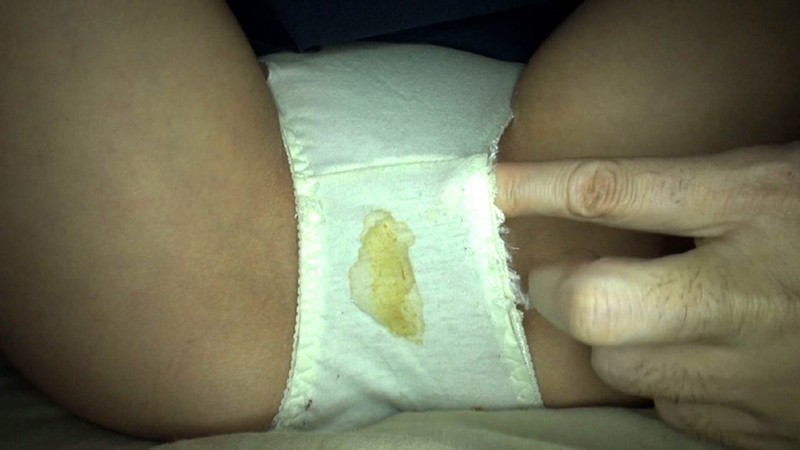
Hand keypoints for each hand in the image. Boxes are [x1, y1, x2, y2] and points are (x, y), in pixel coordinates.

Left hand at [495, 143, 799, 448]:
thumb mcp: (784, 181)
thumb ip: (708, 189)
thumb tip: (605, 199)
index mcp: (758, 204)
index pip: (614, 189)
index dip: (539, 186)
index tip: (490, 185)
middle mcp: (744, 293)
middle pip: (594, 304)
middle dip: (559, 291)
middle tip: (562, 278)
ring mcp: (751, 371)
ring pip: (619, 365)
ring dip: (612, 339)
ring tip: (647, 314)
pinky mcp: (759, 428)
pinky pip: (668, 409)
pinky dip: (664, 383)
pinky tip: (699, 360)